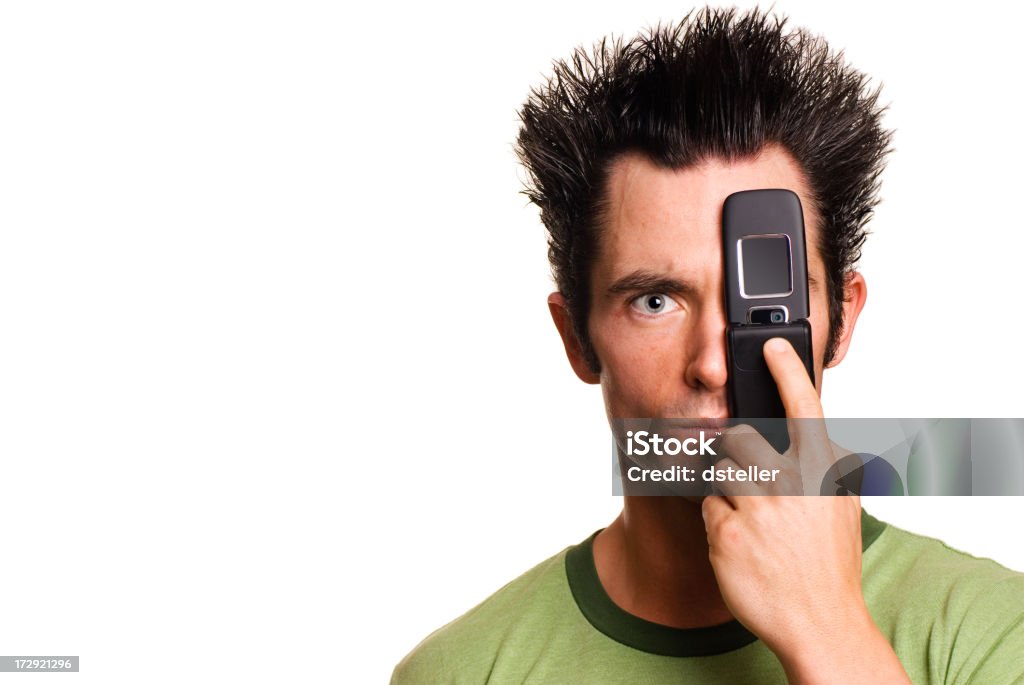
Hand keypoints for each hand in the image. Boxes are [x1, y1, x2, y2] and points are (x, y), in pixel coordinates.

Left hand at [700, 338, 909, 682]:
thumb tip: (814, 434)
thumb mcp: (842, 507)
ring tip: (753, 522)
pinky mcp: (725, 533)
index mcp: (822, 471)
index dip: (786, 370)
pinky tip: (743, 545)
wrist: (820, 622)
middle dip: (737, 455)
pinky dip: (719, 523)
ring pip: (719, 469)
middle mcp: (791, 482)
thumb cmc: (829, 563)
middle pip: (737, 436)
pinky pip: (707, 506)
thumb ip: (827, 466)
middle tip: (755, 487)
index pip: (804, 407)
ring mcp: (756, 507)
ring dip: (728, 491)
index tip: (770, 344)